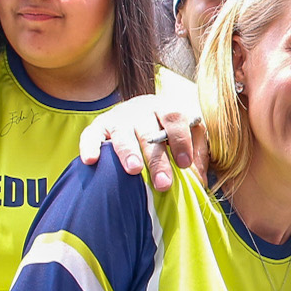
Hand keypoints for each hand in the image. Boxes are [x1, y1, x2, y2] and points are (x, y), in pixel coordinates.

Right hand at [79, 93, 207, 193]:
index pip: (174, 117)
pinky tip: (91, 160)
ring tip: (134, 170)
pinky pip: (91, 135)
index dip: (180, 139)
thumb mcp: (189, 136)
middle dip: (157, 159)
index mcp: (166, 108)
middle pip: (149, 131)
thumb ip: (198, 154)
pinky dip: (90, 146)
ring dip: (128, 152)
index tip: (184, 164)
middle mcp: (141, 109)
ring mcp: (119, 117)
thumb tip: (200, 180)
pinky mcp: (99, 126)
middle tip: (163, 183)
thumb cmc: (169, 134)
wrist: (140, 114)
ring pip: (123, 133)